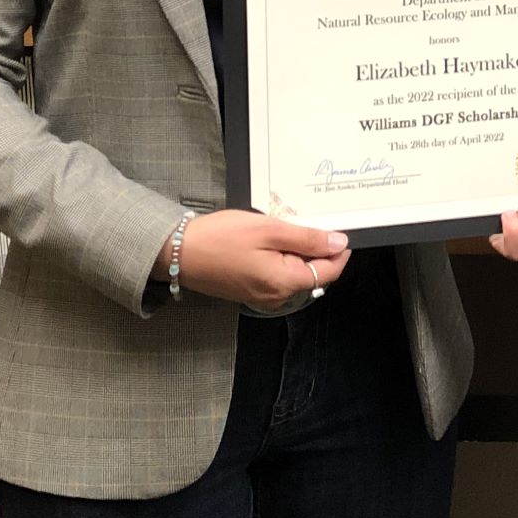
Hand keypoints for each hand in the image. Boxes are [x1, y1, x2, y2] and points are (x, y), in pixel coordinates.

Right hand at [159, 210, 351, 312]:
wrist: (178, 252)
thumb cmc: (221, 238)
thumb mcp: (269, 230)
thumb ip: (307, 238)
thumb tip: (339, 243)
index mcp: (285, 283)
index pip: (329, 272)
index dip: (338, 250)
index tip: (338, 229)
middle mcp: (276, 296)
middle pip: (313, 273)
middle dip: (314, 248)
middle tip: (300, 221)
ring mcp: (262, 296)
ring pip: (295, 273)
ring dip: (295, 251)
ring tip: (278, 229)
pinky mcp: (250, 291)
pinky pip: (277, 275)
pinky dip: (280, 258)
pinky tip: (266, 240)